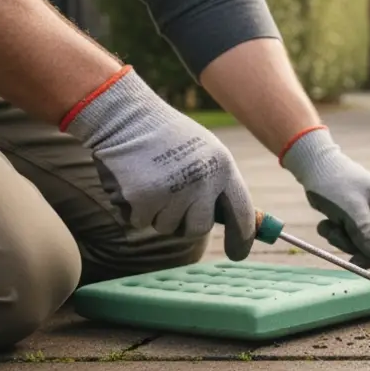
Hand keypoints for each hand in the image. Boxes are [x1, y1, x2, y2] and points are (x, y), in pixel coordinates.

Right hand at [62, 67, 255, 259]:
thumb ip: (218, 184)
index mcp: (223, 167)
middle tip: (171, 200)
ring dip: (155, 213)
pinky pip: (139, 221)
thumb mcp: (205, 152)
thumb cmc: (167, 136)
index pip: (242, 212)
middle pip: (199, 228)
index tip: (238, 254)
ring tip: (150, 180)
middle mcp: (203, 181)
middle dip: (183, 223)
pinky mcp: (144, 199)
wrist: (126, 117)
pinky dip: (132, 208)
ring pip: (166, 227)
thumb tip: (236, 222)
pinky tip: (132, 182)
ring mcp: (174, 190)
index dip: (243, 237)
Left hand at [279, 126, 369, 274]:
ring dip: (346, 241)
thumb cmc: (335, 182)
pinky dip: (337, 234)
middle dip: (365, 250)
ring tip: (331, 226)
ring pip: (365, 243)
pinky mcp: (355, 218)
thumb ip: (366, 231)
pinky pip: (351, 237)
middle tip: (351, 259)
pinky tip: (327, 222)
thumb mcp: (350, 208)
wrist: (314, 167)